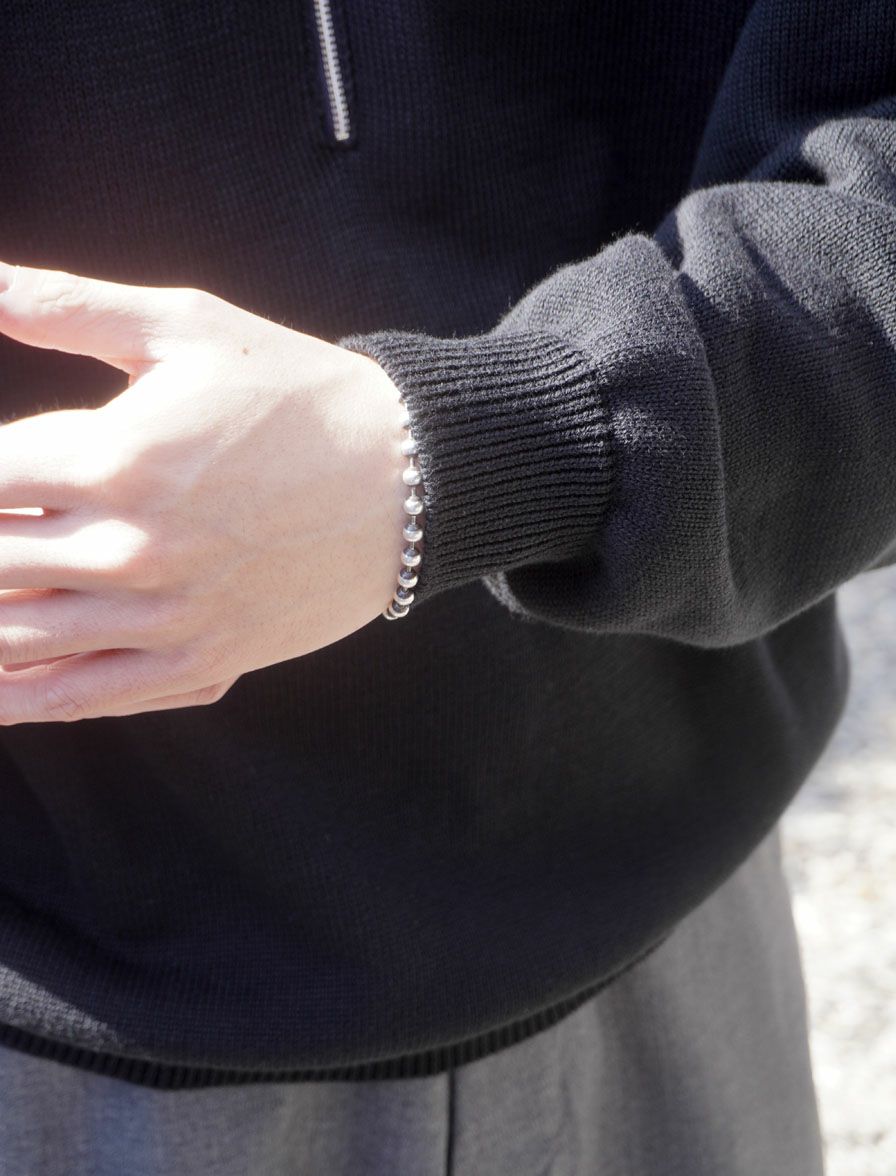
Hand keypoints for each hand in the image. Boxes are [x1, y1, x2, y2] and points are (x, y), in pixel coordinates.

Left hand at [0, 261, 405, 722]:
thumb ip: (72, 306)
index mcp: (117, 458)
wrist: (407, 480)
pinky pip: (87, 697)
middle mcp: (131, 549)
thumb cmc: (299, 395)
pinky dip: (25, 700)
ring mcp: (167, 618)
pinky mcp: (204, 661)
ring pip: (19, 641)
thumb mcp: (192, 328)